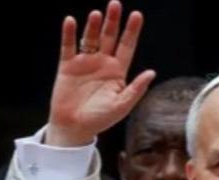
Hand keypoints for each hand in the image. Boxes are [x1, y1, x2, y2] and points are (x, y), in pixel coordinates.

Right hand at [46, 0, 155, 145]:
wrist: (74, 127)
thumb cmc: (100, 119)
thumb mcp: (122, 105)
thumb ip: (136, 89)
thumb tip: (152, 72)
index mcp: (117, 71)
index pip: (127, 46)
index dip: (132, 31)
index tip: (137, 15)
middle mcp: (102, 63)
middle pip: (109, 37)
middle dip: (113, 21)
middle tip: (115, 4)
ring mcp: (85, 63)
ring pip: (89, 39)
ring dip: (92, 26)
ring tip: (96, 14)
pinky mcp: (67, 66)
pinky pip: (68, 46)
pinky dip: (69, 34)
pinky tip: (70, 21)